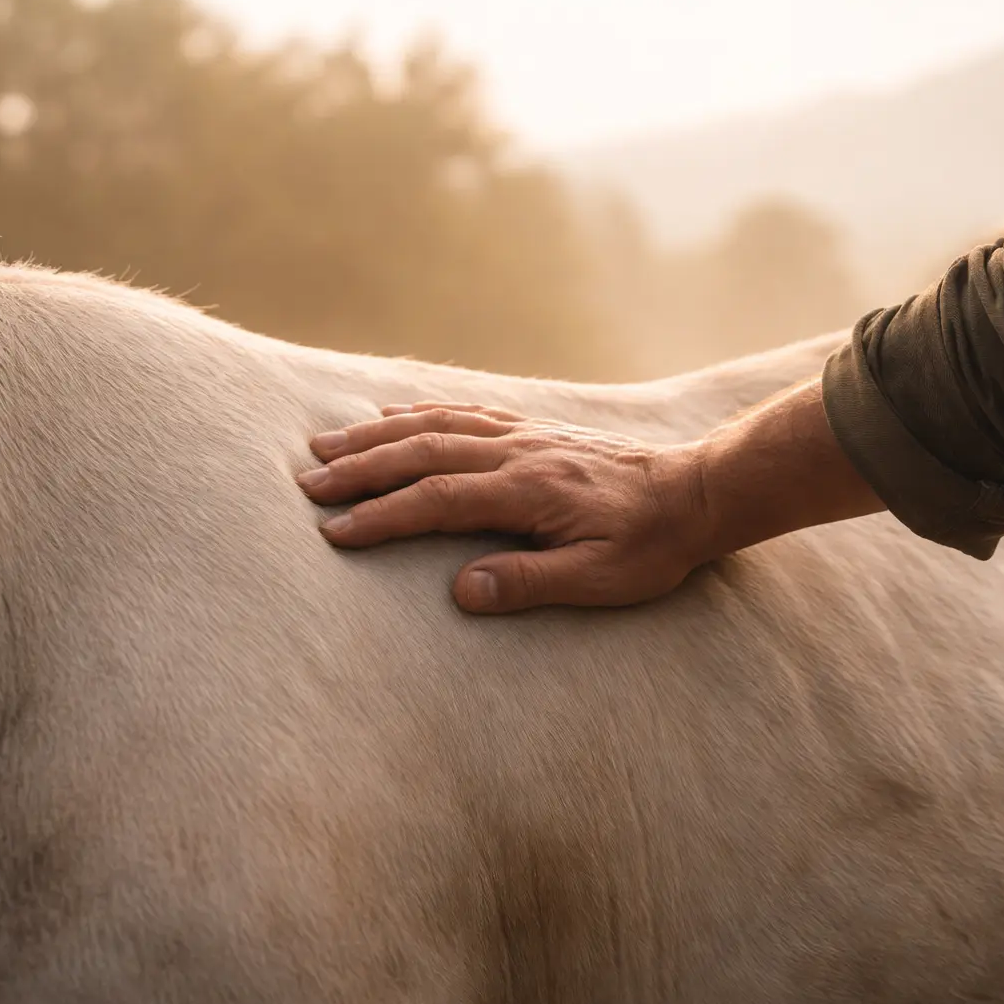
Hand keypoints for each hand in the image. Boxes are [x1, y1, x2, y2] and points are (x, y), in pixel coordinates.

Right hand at [295, 403, 715, 612]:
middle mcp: (518, 453)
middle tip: (306, 482)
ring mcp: (523, 435)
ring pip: (435, 425)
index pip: (436, 500)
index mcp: (528, 492)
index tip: (334, 531)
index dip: (382, 516)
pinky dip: (420, 412)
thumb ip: (529, 582)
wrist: (696, 492)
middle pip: (422, 452)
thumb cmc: (650, 544)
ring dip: (378, 434)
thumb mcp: (599, 579)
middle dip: (361, 467)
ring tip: (326, 443)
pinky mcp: (532, 429)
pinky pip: (463, 412)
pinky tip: (392, 416)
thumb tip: (460, 592)